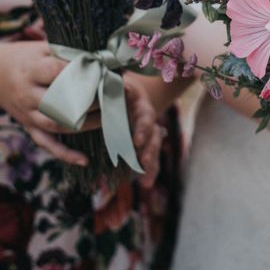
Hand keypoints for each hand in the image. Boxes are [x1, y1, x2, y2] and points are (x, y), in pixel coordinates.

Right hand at [0, 40, 97, 165]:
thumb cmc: (27, 58)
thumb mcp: (42, 48)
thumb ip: (67, 51)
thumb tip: (100, 55)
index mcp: (31, 70)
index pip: (56, 72)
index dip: (81, 72)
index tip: (103, 70)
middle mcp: (27, 94)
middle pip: (59, 101)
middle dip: (88, 100)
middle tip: (112, 94)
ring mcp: (27, 114)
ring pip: (56, 124)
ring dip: (84, 124)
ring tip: (108, 118)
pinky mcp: (29, 127)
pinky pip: (46, 143)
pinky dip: (65, 154)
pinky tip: (84, 160)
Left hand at [124, 74, 162, 188]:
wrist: (120, 94)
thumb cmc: (115, 89)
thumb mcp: (115, 85)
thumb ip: (118, 87)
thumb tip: (123, 85)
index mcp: (142, 107)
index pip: (145, 119)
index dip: (142, 130)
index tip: (135, 142)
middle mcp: (149, 122)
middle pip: (154, 136)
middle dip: (149, 150)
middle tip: (143, 161)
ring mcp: (148, 135)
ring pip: (154, 150)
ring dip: (151, 164)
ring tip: (146, 181)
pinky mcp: (143, 146)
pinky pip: (149, 161)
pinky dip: (149, 172)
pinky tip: (146, 184)